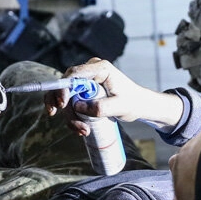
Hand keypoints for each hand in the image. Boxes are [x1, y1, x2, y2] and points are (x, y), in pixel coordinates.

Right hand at [45, 57, 182, 135]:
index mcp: (100, 68)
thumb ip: (100, 107)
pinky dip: (72, 115)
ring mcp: (85, 80)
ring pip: (66, 97)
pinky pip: (71, 102)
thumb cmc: (133, 101)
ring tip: (83, 131)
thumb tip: (78, 107)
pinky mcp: (83, 90)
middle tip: (76, 127)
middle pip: (66, 87)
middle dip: (67, 109)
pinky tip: (81, 128)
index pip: (74, 74)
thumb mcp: (119, 106)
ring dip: (70, 116)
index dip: (64, 88)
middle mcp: (90, 71)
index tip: (62, 105)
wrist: (138, 104)